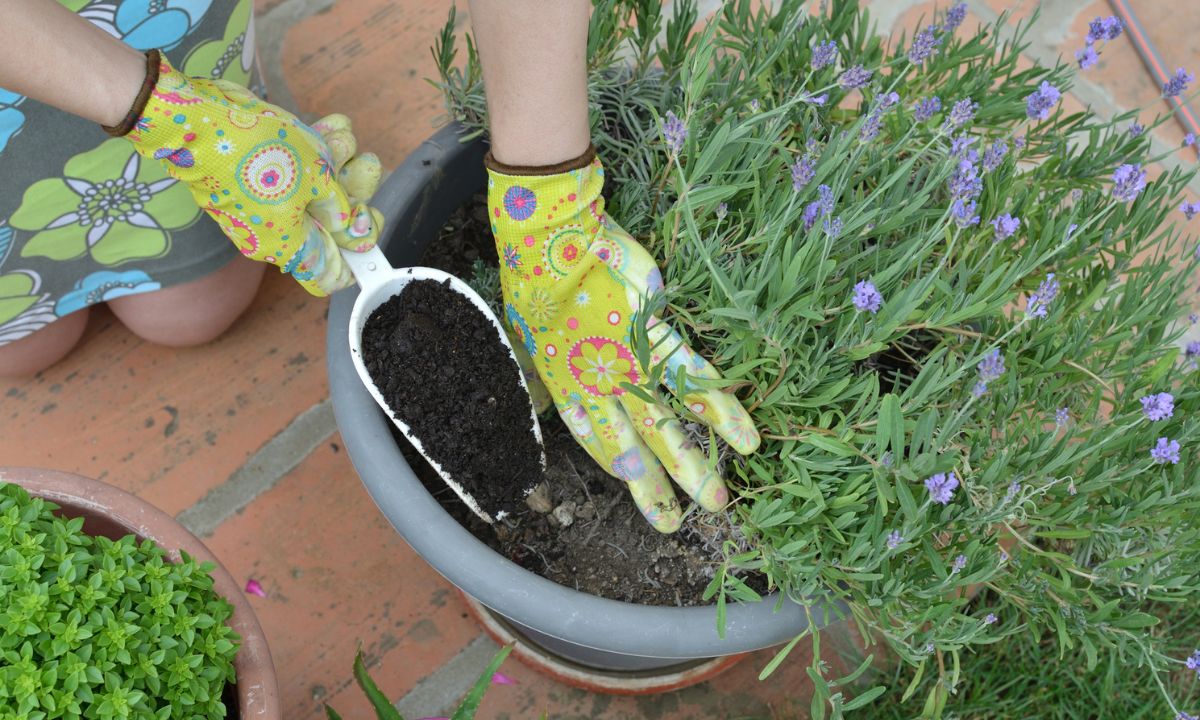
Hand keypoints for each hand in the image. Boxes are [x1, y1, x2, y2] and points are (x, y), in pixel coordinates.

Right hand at [124, 52, 382, 295]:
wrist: (198, 119)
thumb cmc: (256, 153)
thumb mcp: (315, 180)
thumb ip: (341, 210)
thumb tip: (358, 237)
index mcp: (288, 246)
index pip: (330, 276)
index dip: (356, 257)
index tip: (368, 225)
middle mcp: (273, 232)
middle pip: (329, 227)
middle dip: (353, 193)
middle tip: (365, 166)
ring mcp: (262, 204)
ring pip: (315, 192)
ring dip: (338, 162)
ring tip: (344, 139)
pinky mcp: (255, 177)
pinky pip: (294, 169)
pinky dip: (315, 148)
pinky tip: (332, 126)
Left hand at [488, 150, 759, 532]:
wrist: (550, 244)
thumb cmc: (535, 284)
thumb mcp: (529, 339)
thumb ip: (545, 374)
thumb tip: (546, 397)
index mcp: (569, 387)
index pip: (597, 442)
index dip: (624, 472)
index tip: (649, 501)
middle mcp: (600, 386)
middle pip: (634, 446)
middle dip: (659, 486)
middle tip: (683, 520)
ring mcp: (629, 364)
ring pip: (666, 423)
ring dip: (694, 463)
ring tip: (719, 499)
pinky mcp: (655, 336)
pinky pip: (691, 377)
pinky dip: (719, 407)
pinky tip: (743, 436)